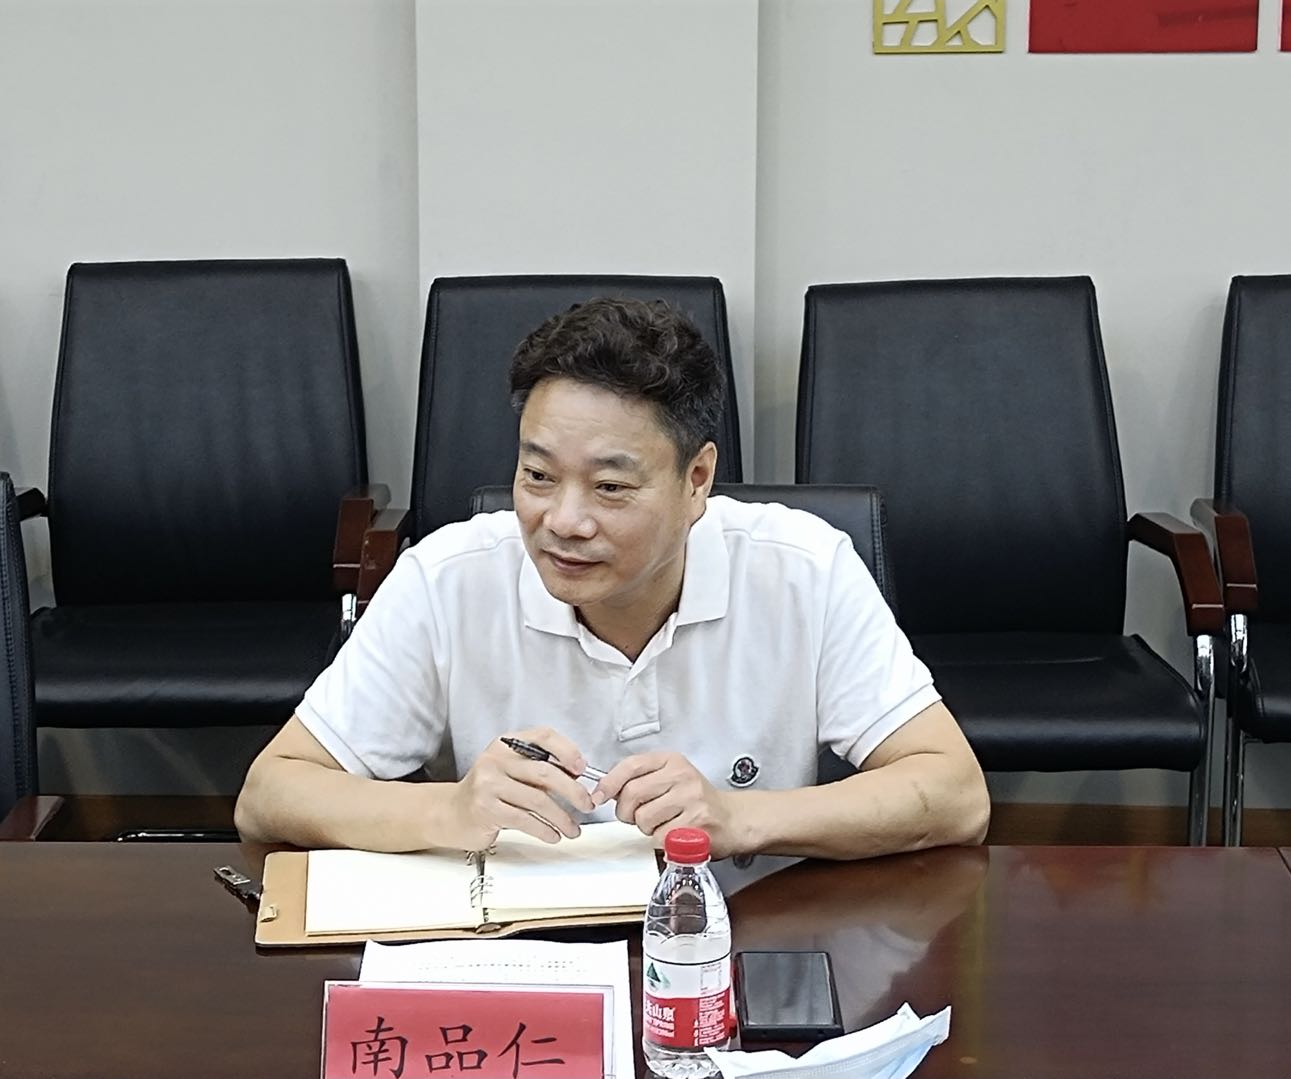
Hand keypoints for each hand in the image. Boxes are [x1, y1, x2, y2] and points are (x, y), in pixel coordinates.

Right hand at [445, 727, 595, 849]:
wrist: (452, 813)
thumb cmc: (488, 792)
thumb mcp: (511, 770)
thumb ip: (539, 768)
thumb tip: (577, 777)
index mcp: (506, 744)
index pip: (543, 736)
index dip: (567, 750)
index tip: (582, 768)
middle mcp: (495, 759)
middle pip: (545, 772)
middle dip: (572, 791)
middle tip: (586, 804)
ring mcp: (488, 784)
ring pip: (538, 800)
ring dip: (561, 817)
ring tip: (572, 828)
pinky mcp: (486, 809)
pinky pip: (525, 820)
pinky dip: (544, 830)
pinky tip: (552, 835)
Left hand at [593, 752, 742, 858]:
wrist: (732, 819)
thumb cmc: (695, 800)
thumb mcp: (670, 778)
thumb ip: (640, 779)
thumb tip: (603, 791)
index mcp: (672, 761)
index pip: (631, 765)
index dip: (609, 782)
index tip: (599, 796)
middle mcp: (682, 776)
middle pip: (632, 793)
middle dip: (626, 812)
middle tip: (636, 817)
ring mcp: (691, 799)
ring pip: (644, 818)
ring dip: (646, 828)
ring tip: (661, 824)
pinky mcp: (696, 824)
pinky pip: (659, 837)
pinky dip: (660, 841)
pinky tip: (674, 834)